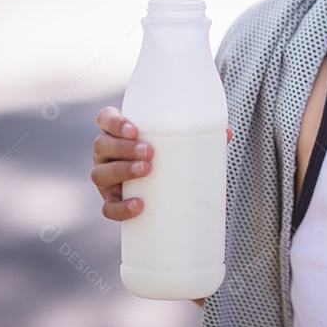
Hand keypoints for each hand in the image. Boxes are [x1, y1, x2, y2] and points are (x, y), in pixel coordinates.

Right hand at [91, 106, 230, 221]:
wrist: (165, 189)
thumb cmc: (171, 154)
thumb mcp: (183, 141)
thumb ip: (202, 135)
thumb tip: (226, 133)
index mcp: (119, 133)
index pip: (105, 119)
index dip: (114, 122)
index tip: (134, 129)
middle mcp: (106, 153)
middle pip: (103, 145)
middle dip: (124, 148)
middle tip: (150, 153)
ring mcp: (105, 178)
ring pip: (100, 173)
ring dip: (121, 171)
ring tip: (147, 171)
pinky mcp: (111, 201)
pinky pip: (108, 207)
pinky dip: (120, 208)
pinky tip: (138, 205)